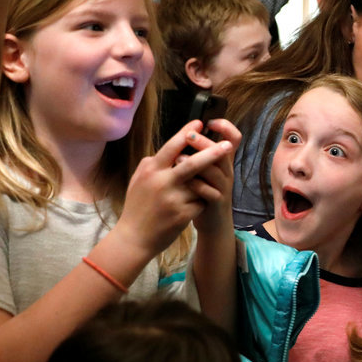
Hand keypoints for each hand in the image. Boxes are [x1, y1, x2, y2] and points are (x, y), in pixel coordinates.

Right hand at [116, 121, 233, 255]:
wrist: (134, 238)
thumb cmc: (136, 207)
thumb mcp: (138, 180)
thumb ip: (152, 164)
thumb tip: (170, 151)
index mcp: (151, 170)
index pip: (172, 147)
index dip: (186, 133)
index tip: (199, 123)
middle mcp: (162, 182)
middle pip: (192, 163)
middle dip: (212, 153)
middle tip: (227, 145)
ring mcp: (173, 199)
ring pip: (200, 185)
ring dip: (204, 185)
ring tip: (201, 188)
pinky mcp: (182, 215)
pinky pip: (200, 202)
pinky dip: (201, 202)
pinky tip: (192, 207)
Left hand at [179, 119, 240, 233]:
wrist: (213, 223)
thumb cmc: (202, 193)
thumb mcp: (203, 170)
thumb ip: (198, 153)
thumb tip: (183, 133)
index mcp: (223, 160)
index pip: (234, 138)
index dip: (225, 126)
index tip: (209, 121)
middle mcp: (227, 171)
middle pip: (222, 150)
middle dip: (205, 141)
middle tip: (189, 135)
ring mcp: (223, 187)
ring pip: (216, 170)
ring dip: (198, 162)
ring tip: (179, 158)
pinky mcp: (217, 202)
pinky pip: (209, 192)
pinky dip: (196, 185)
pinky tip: (184, 181)